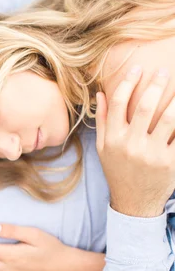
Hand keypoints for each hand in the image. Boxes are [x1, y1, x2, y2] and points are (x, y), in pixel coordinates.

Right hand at [96, 66, 174, 216]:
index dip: (128, 82)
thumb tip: (101, 94)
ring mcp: (151, 154)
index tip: (138, 68)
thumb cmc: (118, 170)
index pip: (118, 103)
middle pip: (145, 106)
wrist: (133, 201)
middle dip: (156, 84)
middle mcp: (130, 145)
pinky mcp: (170, 162)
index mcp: (113, 139)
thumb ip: (103, 120)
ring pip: (169, 118)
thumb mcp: (104, 147)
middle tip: (164, 71)